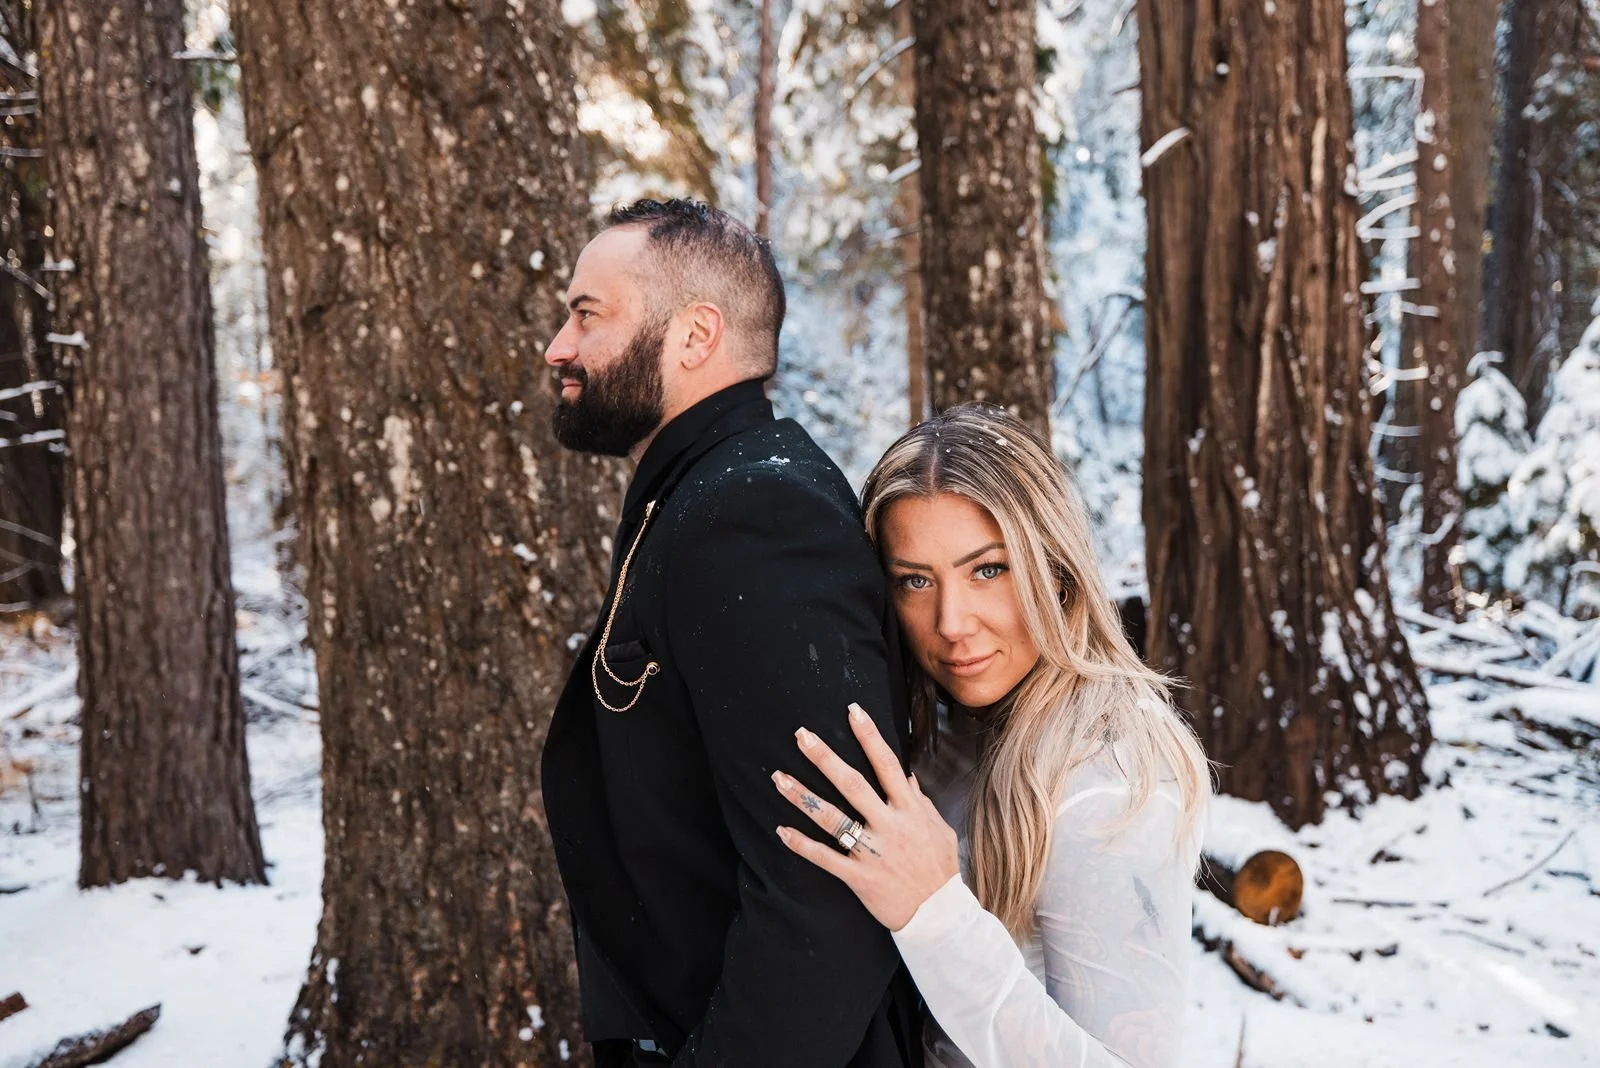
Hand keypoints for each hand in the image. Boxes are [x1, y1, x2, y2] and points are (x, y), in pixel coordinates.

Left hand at [773, 702, 959, 931]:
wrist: (940, 916)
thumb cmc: (940, 870)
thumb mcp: (939, 829)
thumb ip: (920, 802)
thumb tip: (905, 777)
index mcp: (909, 810)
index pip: (887, 765)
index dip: (870, 736)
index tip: (852, 711)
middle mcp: (890, 825)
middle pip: (852, 784)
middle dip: (825, 758)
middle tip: (801, 735)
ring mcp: (872, 851)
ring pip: (832, 818)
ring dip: (803, 797)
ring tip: (778, 778)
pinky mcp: (859, 877)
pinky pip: (825, 858)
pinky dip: (802, 845)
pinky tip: (781, 831)